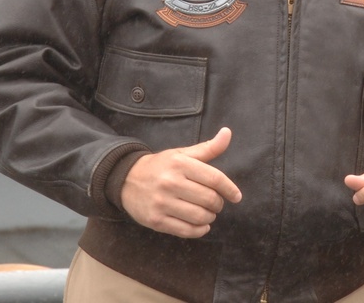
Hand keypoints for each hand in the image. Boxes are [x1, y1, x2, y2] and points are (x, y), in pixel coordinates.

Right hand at [120, 127, 241, 238]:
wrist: (126, 179)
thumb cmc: (161, 166)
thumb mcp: (182, 154)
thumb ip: (208, 147)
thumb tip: (228, 133)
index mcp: (180, 164)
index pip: (214, 178)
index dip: (230, 188)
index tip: (236, 196)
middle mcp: (170, 183)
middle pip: (209, 199)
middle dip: (218, 203)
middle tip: (216, 203)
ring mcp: (162, 203)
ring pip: (199, 217)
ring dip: (210, 217)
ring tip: (208, 212)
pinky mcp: (156, 220)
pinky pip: (186, 231)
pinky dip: (199, 230)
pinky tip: (201, 225)